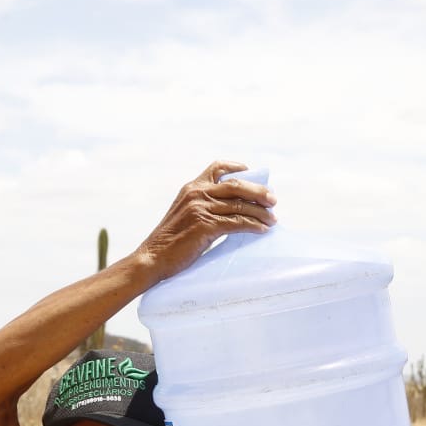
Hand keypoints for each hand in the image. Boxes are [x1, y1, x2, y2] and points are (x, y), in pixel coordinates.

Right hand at [132, 160, 276, 282]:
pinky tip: (262, 230)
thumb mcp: (183, 215)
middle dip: (258, 192)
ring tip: (272, 220)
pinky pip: (237, 223)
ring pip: (240, 206)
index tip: (249, 170)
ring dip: (260, 213)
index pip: (217, 168)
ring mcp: (201, 209)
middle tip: (273, 201)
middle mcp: (197, 194)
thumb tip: (230, 210)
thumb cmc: (169, 242)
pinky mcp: (205, 226)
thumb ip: (202, 207)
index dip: (236, 167)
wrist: (152, 258)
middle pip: (236, 185)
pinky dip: (253, 226)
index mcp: (191, 188)